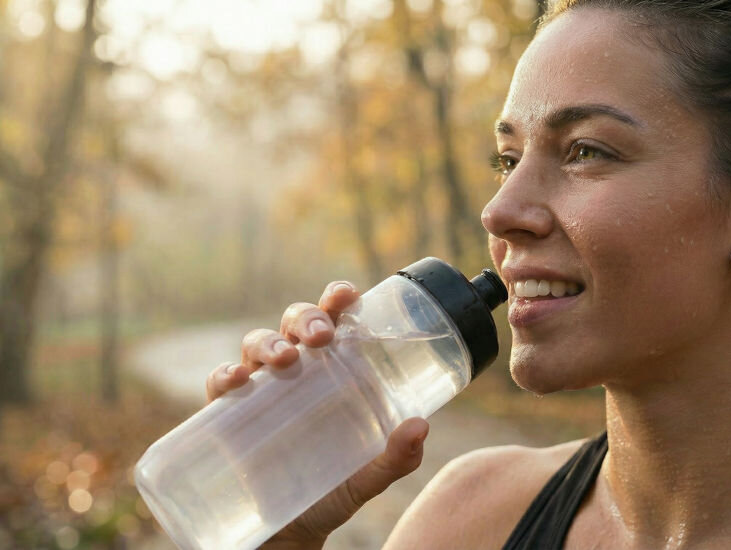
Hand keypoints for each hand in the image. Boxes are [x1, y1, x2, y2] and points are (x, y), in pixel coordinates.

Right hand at [205, 281, 429, 548]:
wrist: (287, 537)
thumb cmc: (331, 493)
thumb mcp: (367, 478)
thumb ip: (395, 458)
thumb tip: (420, 427)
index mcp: (333, 372)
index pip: (334, 323)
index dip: (336, 300)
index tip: (347, 294)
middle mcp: (296, 372)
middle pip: (294, 324)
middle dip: (306, 319)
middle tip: (321, 337)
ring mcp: (261, 391)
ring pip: (257, 344)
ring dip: (268, 342)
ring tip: (286, 358)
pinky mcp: (228, 417)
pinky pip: (219, 385)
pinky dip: (224, 375)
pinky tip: (236, 380)